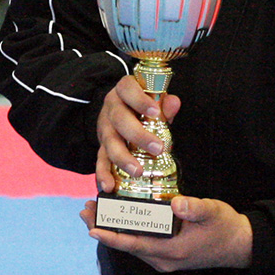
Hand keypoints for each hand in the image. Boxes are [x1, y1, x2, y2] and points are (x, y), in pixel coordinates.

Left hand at [81, 193, 252, 272]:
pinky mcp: (166, 255)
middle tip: (85, 211)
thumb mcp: (213, 212)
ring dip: (112, 230)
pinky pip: (139, 244)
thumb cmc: (225, 227)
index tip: (92, 228)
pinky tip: (116, 218)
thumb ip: (194, 208)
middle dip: (103, 228)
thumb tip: (176, 203)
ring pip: (131, 245)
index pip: (134, 244)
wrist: (241, 245)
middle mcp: (164, 259)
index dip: (111, 237)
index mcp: (172, 250)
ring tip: (93, 213)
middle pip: (126, 245)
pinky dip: (125, 231)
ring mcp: (164, 259)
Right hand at [95, 74, 180, 191]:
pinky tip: (109, 186)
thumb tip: (173, 103)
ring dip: (123, 157)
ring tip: (138, 171)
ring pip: (109, 142)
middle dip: (137, 135)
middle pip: (119, 119)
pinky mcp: (101, 147)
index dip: (139, 100)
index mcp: (123, 92)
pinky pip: (100, 160)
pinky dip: (103, 174)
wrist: (120, 114)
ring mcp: (104, 129)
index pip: (127, 89)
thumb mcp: (153, 101)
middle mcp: (111, 109)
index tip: (155, 112)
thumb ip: (164, 104)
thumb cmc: (141, 108)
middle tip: (157, 148)